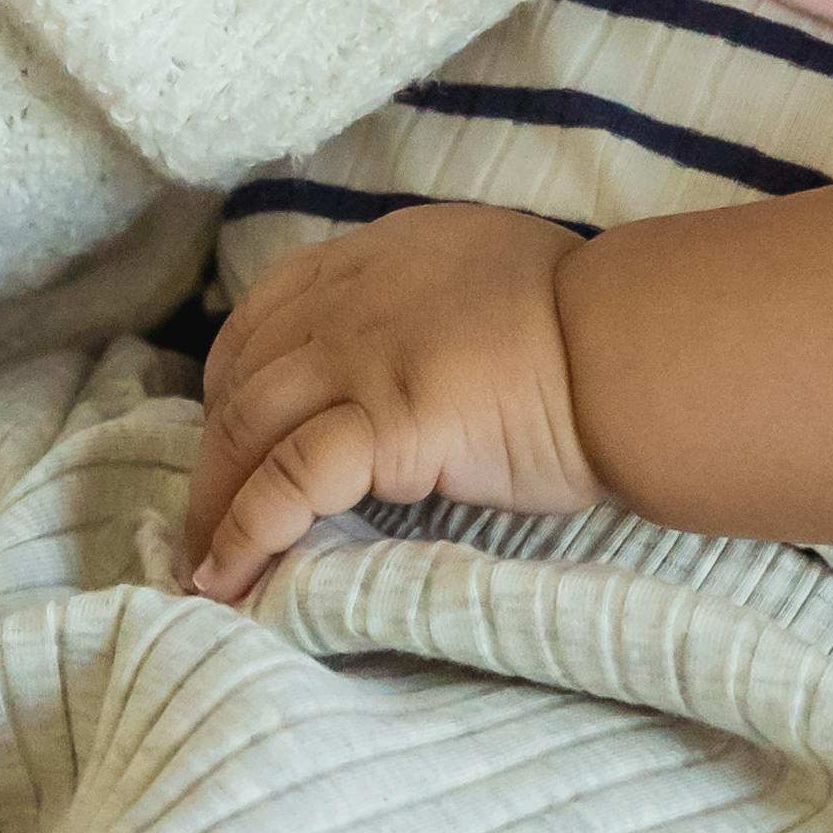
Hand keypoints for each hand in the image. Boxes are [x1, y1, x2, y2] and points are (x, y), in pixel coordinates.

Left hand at [182, 203, 603, 601]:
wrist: (627, 348)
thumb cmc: (583, 325)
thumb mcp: (483, 277)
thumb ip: (423, 304)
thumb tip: (398, 364)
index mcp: (378, 253)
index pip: (266, 311)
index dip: (234, 379)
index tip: (230, 441)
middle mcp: (353, 294)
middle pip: (242, 375)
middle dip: (212, 455)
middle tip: (206, 523)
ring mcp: (361, 354)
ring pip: (245, 428)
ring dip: (214, 505)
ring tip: (206, 568)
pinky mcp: (381, 421)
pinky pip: (285, 484)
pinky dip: (245, 535)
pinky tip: (230, 579)